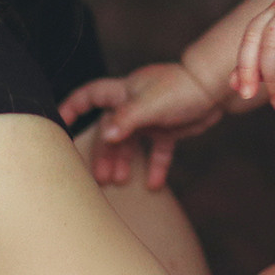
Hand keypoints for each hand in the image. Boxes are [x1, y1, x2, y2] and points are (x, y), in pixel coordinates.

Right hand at [57, 61, 224, 190]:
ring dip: (124, 162)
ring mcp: (151, 118)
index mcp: (124, 92)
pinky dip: (155, 167)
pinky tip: (154, 185)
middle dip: (104, 153)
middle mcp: (134, 105)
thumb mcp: (150, 104)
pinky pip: (157, 151)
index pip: (90, 96)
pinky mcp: (168, 128)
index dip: (73, 108)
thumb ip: (126, 119)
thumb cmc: (182, 89)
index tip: (59, 124)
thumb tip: (106, 135)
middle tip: (99, 178)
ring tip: (118, 183)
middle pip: (110, 130)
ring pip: (131, 143)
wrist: (215, 89)